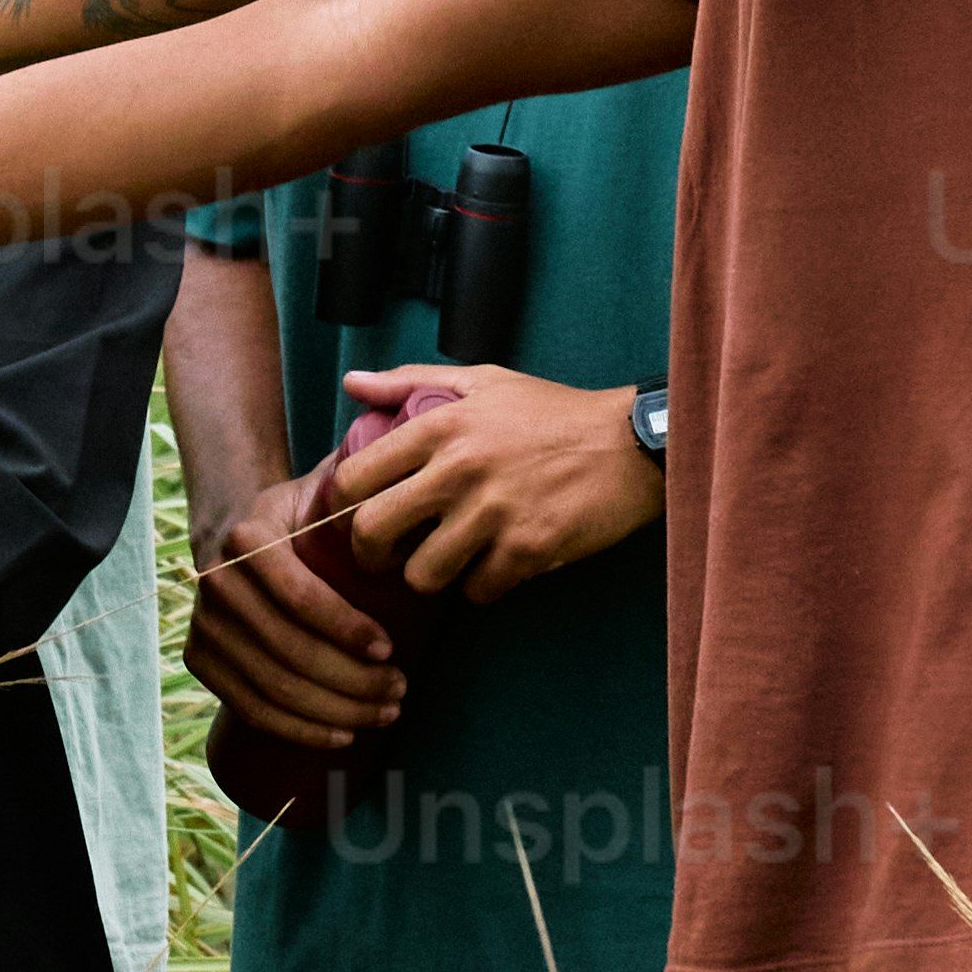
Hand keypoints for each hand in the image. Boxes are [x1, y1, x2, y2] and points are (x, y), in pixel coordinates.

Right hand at [183, 464, 410, 750]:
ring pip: (271, 685)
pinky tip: (341, 735)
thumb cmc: (307, 518)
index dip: (347, 629)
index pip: (300, 595)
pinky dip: (297, 728)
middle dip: (351, 680)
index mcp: (248, 537)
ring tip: (385, 712)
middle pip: (289, 650)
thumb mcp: (329, 489)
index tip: (391, 649)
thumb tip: (414, 468)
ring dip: (333, 711)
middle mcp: (215, 580)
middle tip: (400, 691)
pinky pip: (249, 706)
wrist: (244, 535)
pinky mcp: (200, 659)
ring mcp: (203, 624)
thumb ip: (365, 477)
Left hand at [330, 362, 666, 597]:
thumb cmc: (553, 412)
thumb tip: (352, 384)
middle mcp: (459, 468)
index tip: (355, 516)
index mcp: (440, 425)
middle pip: (373, 533)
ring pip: (422, 575)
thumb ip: (409, 382)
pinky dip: (482, 585)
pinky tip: (496, 564)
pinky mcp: (527, 550)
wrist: (631, 444)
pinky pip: (476, 591)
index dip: (341, 507)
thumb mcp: (483, 381)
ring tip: (448, 560)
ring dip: (431, 575)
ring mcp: (493, 513)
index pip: (355, 477)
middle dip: (371, 554)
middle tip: (386, 556)